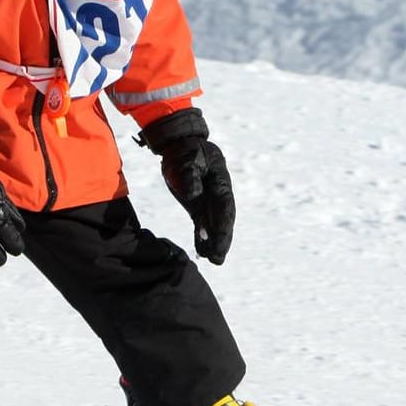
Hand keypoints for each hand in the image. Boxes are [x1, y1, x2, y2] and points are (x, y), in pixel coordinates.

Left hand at [139, 109, 234, 264]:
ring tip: (212, 260)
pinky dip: (202, 237)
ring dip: (214, 242)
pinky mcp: (198, 205)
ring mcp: (209, 201)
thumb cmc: (187, 150)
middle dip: (222, 241)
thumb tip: (193, 196)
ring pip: (214, 225)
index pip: (224, 210)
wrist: (182, 145)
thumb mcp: (188, 160)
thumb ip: (191, 177)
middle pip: (223, 221)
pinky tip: (201, 251)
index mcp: (221, 184)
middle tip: (218, 260)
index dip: (223, 229)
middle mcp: (218, 195)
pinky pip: (202, 224)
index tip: (220, 244)